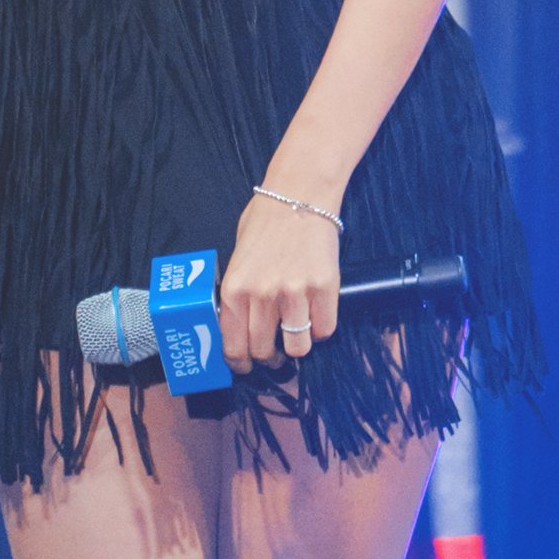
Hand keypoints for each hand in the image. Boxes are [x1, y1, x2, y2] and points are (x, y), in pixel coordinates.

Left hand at [218, 192, 340, 374]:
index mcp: (235, 288)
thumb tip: (237, 326)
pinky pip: (324, 330)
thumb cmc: (265, 221)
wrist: (299, 193)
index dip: (240, 364)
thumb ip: (238, 292)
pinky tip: (316, 312)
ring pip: (297, 347)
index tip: (246, 365)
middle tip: (274, 346)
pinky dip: (320, 328)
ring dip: (297, 343)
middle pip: (265, 352)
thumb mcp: (238, 256)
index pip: (234, 347)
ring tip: (296, 328)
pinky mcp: (324, 288)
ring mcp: (295, 293)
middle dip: (269, 355)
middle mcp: (263, 295)